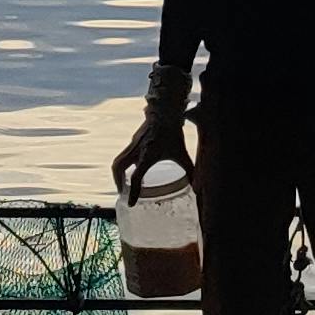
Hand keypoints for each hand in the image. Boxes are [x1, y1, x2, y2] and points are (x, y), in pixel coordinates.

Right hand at [112, 70, 189, 194]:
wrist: (165, 111)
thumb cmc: (173, 133)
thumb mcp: (181, 153)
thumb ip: (189, 170)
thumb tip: (197, 186)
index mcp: (146, 157)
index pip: (135, 178)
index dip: (132, 193)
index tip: (130, 203)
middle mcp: (136, 151)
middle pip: (118, 168)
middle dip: (118, 182)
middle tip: (122, 192)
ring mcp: (133, 144)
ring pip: (117, 161)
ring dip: (117, 174)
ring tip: (122, 183)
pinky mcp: (133, 140)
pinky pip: (123, 154)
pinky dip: (122, 164)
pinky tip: (131, 167)